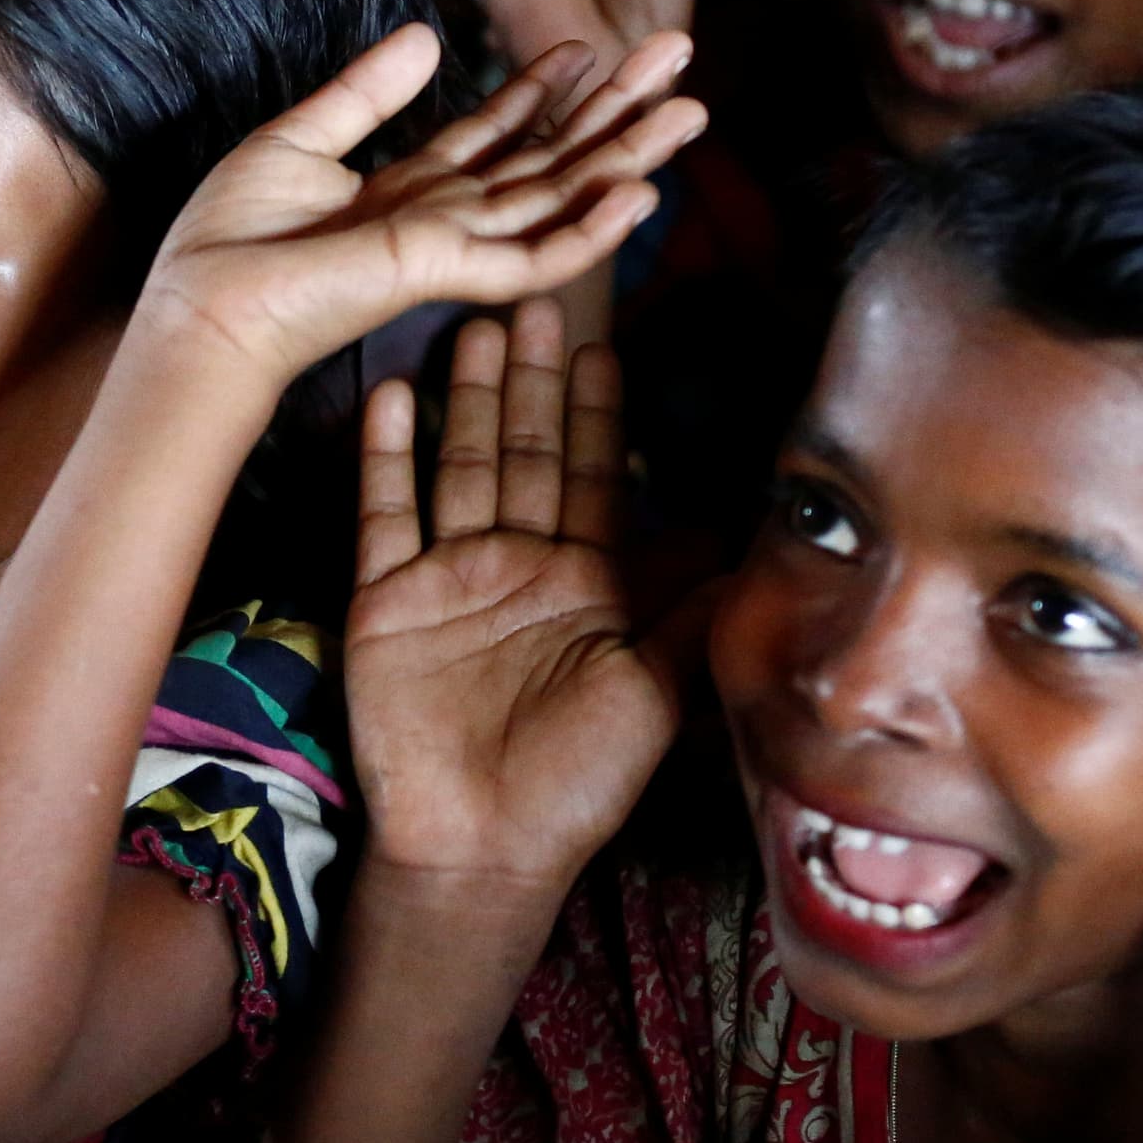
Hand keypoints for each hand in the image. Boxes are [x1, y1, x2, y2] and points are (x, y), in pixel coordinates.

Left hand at [136, 26, 705, 384]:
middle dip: (614, 108)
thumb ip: (367, 92)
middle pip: (549, 157)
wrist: (205, 304)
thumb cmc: (232, 240)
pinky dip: (590, 228)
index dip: (545, 91)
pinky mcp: (449, 273)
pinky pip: (537, 256)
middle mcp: (444, 220)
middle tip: (676, 54)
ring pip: (563, 198)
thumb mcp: (301, 139)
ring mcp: (454, 249)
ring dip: (629, 154)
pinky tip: (639, 193)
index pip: (497, 135)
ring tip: (690, 109)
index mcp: (408, 193)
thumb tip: (427, 36)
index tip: (588, 48)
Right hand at [340, 304, 679, 884]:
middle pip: (527, 451)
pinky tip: (387, 395)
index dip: (600, 409)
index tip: (604, 340)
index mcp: (583, 582)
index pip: (595, 474)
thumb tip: (757, 543)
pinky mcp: (388, 599)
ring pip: (460, 464)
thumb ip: (692, 613)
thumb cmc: (577, 781)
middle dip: (534, 378)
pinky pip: (385, 514)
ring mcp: (448, 576)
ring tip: (472, 323)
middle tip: (535, 297)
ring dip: (467, 398)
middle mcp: (516, 564)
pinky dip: (385, 456)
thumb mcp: (658, 693)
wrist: (482, 844)